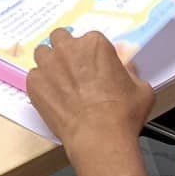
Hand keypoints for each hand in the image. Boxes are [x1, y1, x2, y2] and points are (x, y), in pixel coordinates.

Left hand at [27, 30, 153, 145]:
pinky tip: (52, 97)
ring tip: (59, 82)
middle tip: (72, 67)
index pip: (88, 38)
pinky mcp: (35, 83)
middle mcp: (69, 49)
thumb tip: (125, 69)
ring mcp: (49, 65)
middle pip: (60, 38)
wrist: (100, 137)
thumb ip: (129, 71)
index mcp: (94, 44)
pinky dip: (41, 85)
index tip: (91, 64)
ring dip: (49, 64)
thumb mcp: (140, 89)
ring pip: (42, 54)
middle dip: (64, 49)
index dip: (90, 53)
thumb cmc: (121, 115)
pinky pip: (34, 77)